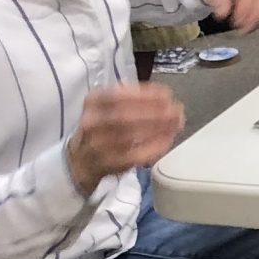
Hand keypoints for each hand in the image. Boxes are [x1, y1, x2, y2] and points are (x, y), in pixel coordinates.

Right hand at [67, 83, 184, 193]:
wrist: (81, 160)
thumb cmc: (102, 127)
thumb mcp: (108, 105)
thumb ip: (131, 97)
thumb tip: (163, 96)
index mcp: (93, 102)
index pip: (118, 95)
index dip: (145, 94)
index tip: (167, 94)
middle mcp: (92, 122)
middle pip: (125, 116)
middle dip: (155, 112)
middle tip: (177, 111)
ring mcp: (98, 145)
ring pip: (131, 136)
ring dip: (158, 129)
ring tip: (177, 123)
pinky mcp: (109, 163)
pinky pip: (134, 155)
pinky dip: (154, 147)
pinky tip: (167, 140)